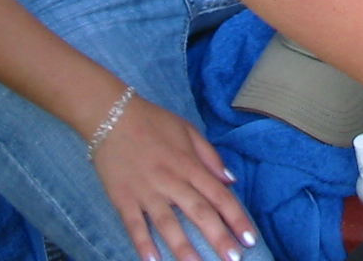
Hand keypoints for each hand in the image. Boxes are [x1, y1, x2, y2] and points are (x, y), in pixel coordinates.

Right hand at [91, 94, 257, 260]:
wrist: (112, 116)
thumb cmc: (154, 122)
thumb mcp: (189, 131)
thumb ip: (210, 157)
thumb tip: (231, 180)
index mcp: (190, 165)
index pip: (219, 195)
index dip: (236, 218)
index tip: (250, 238)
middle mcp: (172, 181)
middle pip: (199, 213)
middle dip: (218, 238)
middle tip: (233, 259)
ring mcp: (147, 191)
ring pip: (169, 224)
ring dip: (185, 248)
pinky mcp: (124, 198)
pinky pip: (134, 225)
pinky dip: (143, 244)